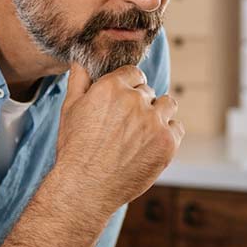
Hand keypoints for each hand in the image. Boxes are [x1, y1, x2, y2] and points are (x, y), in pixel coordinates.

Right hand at [52, 62, 184, 210]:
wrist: (86, 187)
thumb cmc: (75, 149)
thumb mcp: (70, 109)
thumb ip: (79, 80)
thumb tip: (82, 59)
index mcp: (112, 87)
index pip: (134, 74)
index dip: (129, 88)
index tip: (123, 103)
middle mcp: (135, 100)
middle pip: (149, 91)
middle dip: (140, 104)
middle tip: (126, 127)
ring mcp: (154, 121)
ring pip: (167, 104)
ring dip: (158, 114)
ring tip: (142, 133)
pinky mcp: (168, 142)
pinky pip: (177, 127)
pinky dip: (168, 134)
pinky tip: (151, 145)